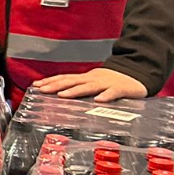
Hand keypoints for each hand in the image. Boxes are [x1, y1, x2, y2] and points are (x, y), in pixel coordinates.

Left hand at [32, 67, 147, 101]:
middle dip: (56, 85)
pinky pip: (113, 93)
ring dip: (75, 91)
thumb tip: (58, 92)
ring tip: (63, 95)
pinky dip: (106, 96)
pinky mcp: (121, 89)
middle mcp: (93, 79)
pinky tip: (99, 101)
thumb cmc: (112, 81)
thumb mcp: (92, 82)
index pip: (65, 78)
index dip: (50, 81)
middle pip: (72, 81)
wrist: (137, 74)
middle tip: (42, 90)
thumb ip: (79, 86)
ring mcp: (107, 83)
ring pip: (89, 87)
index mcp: (86, 78)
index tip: (35, 85)